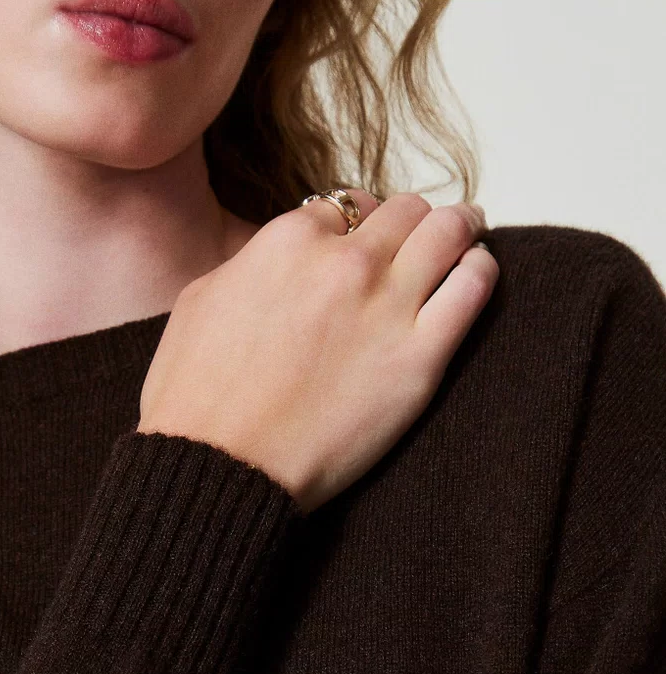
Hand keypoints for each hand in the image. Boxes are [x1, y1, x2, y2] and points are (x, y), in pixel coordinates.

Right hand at [137, 191, 496, 513]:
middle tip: (419, 233)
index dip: (353, 222)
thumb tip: (269, 261)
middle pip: (402, 212)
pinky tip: (473, 274)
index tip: (360, 241)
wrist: (219, 466)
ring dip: (458, 228)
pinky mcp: (420, 358)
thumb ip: (246, 266)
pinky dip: (479, 270)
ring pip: (448, 232)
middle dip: (409, 220)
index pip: (343, 207)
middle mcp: (346, 262)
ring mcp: (389, 307)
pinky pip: (473, 288)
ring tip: (464, 235)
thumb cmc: (194, 398)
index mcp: (288, 242)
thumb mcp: (198, 303)